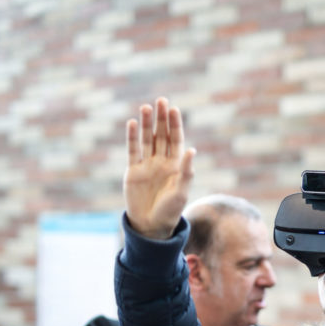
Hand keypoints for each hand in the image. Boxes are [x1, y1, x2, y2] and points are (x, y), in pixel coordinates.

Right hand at [124, 96, 195, 238]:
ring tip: (146, 107)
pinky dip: (132, 137)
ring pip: (147, 139)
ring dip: (146, 124)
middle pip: (161, 135)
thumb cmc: (170, 210)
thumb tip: (192, 149)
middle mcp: (162, 161)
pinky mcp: (133, 170)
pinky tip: (133, 123)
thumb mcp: (181, 191)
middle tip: (161, 100)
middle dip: (161, 118)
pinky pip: (133, 150)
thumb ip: (186, 171)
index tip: (173, 109)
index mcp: (176, 165)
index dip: (175, 124)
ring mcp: (147, 164)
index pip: (175, 140)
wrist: (150, 225)